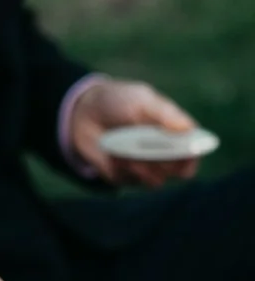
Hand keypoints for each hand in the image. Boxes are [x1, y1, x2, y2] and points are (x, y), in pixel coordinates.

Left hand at [70, 78, 198, 187]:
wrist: (84, 112)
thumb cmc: (120, 101)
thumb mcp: (142, 99)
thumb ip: (164, 114)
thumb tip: (188, 128)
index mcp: (177, 134)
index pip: (195, 153)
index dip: (192, 155)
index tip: (182, 150)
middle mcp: (166, 155)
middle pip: (178, 171)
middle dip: (164, 161)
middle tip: (148, 147)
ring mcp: (146, 168)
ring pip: (156, 181)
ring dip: (142, 166)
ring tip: (126, 148)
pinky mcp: (126, 177)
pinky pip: (129, 180)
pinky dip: (120, 166)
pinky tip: (112, 151)